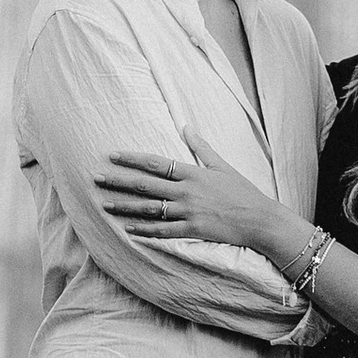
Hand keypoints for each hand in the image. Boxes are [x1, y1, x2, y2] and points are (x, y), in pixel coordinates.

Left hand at [96, 140, 287, 258]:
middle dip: (119, 181)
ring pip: (149, 209)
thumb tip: (186, 126)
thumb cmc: (242, 191)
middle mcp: (186, 192)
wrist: (260, 219)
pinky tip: (128, 229)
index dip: (132, 159)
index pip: (155, 163)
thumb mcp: (222, 165)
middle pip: (145, 185)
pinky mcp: (192, 230)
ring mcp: (188, 212)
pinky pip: (163, 231)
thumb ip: (201, 147)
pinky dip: (145, 230)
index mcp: (192, 173)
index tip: (112, 156)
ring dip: (125, 206)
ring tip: (105, 204)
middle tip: (97, 179)